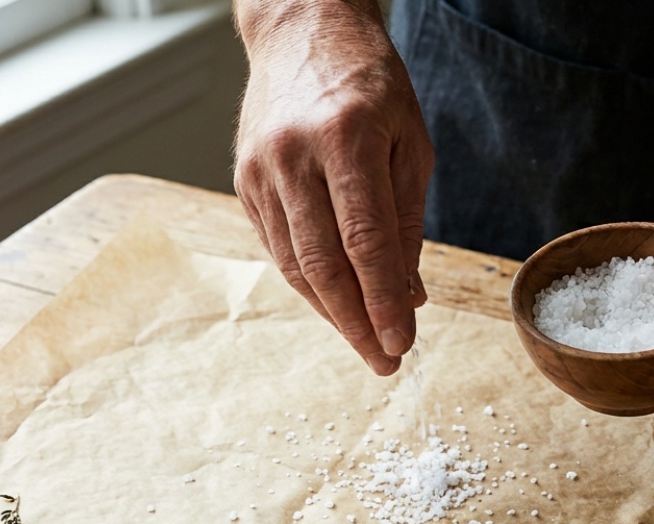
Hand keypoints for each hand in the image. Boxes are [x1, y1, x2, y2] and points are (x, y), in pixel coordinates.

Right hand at [233, 1, 433, 375]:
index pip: (366, 242)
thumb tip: (407, 296)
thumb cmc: (369, 84)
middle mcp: (294, 155)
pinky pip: (276, 247)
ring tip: (364, 341)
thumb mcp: (410, 143)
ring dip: (330, 312)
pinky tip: (333, 303)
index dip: (383, 302)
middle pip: (323, 264)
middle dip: (356, 323)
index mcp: (345, 138)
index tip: (402, 342)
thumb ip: (406, 222)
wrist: (301, 30)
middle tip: (384, 360)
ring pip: (293, 264)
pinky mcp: (243, 181)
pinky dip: (306, 283)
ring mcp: (260, 170)